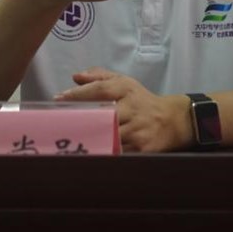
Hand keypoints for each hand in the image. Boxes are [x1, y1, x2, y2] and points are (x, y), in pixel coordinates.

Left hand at [55, 67, 191, 152]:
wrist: (173, 121)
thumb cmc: (142, 101)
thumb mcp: (125, 83)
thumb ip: (99, 77)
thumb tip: (75, 77)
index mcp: (127, 90)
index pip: (101, 89)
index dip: (79, 94)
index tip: (59, 99)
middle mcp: (133, 109)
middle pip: (103, 115)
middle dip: (82, 120)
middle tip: (62, 124)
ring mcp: (138, 130)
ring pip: (109, 136)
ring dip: (91, 139)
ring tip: (71, 141)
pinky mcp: (142, 149)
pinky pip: (118, 153)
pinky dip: (104, 153)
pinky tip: (91, 154)